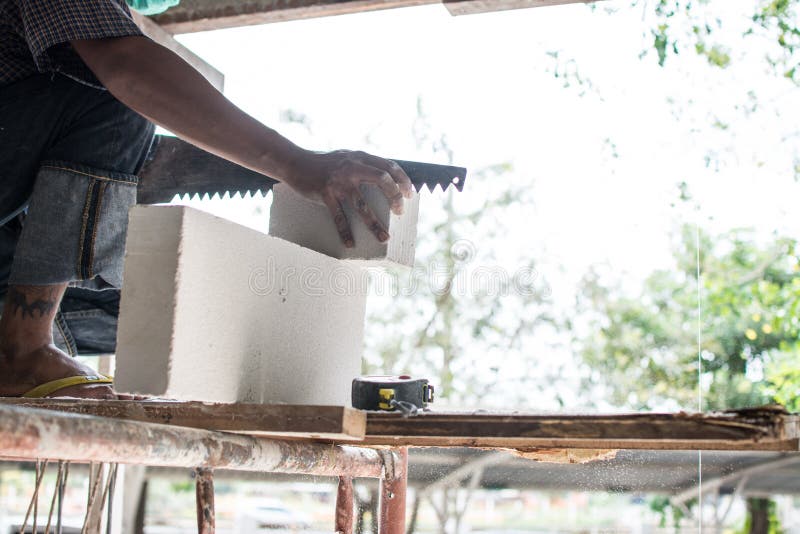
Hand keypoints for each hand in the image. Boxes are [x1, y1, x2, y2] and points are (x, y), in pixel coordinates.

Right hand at [284, 149, 414, 246]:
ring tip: (385, 238)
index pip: (389, 166)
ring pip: (362, 205)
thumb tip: (385, 179)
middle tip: (400, 212)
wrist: (294, 162)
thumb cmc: (323, 163)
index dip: (403, 180)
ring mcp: (338, 181)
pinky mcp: (325, 193)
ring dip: (375, 224)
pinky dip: (345, 232)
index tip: (410, 194)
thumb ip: (363, 165)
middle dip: (395, 197)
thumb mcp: (346, 158)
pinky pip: (339, 217)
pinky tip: (350, 244)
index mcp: (360, 157)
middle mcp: (352, 167)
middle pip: (382, 180)